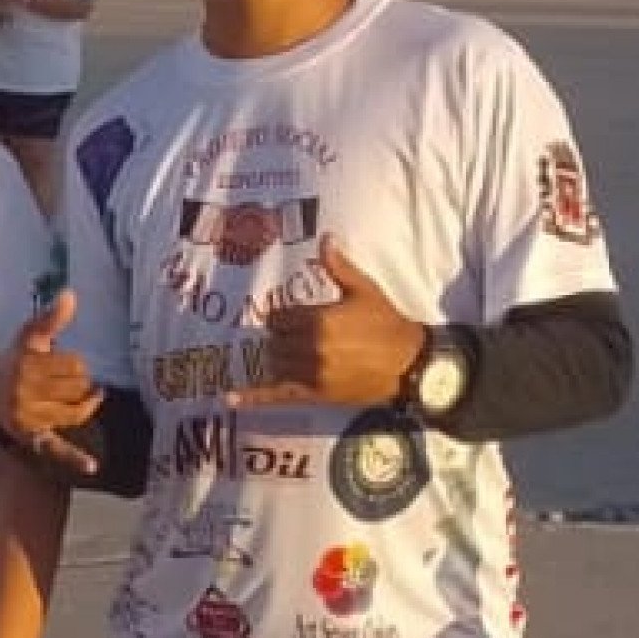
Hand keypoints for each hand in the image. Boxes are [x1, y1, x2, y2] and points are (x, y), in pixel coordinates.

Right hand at [0, 290, 102, 475]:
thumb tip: (70, 293)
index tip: (66, 366)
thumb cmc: (16, 363)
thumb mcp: (29, 338)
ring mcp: (30, 418)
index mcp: (27, 366)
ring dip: (84, 405)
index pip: (75, 365)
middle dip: (80, 383)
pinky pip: (55, 449)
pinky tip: (91, 466)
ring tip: (86, 398)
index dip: (77, 364)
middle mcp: (26, 393)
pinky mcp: (33, 438)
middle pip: (78, 387)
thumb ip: (50, 318)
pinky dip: (74, 459)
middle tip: (67, 383)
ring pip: (75, 413)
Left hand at [240, 236, 422, 409]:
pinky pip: (277, 395)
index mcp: (318, 319)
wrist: (408, 363)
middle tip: (297, 335)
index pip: (278, 317)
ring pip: (274, 363)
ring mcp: (311, 373)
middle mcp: (310, 347)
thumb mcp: (364, 290)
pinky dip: (252, 398)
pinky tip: (230, 399)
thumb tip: (325, 238)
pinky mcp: (315, 394)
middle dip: (281, 336)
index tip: (291, 317)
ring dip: (277, 357)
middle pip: (273, 340)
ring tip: (291, 352)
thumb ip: (339, 267)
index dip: (282, 317)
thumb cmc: (386, 323)